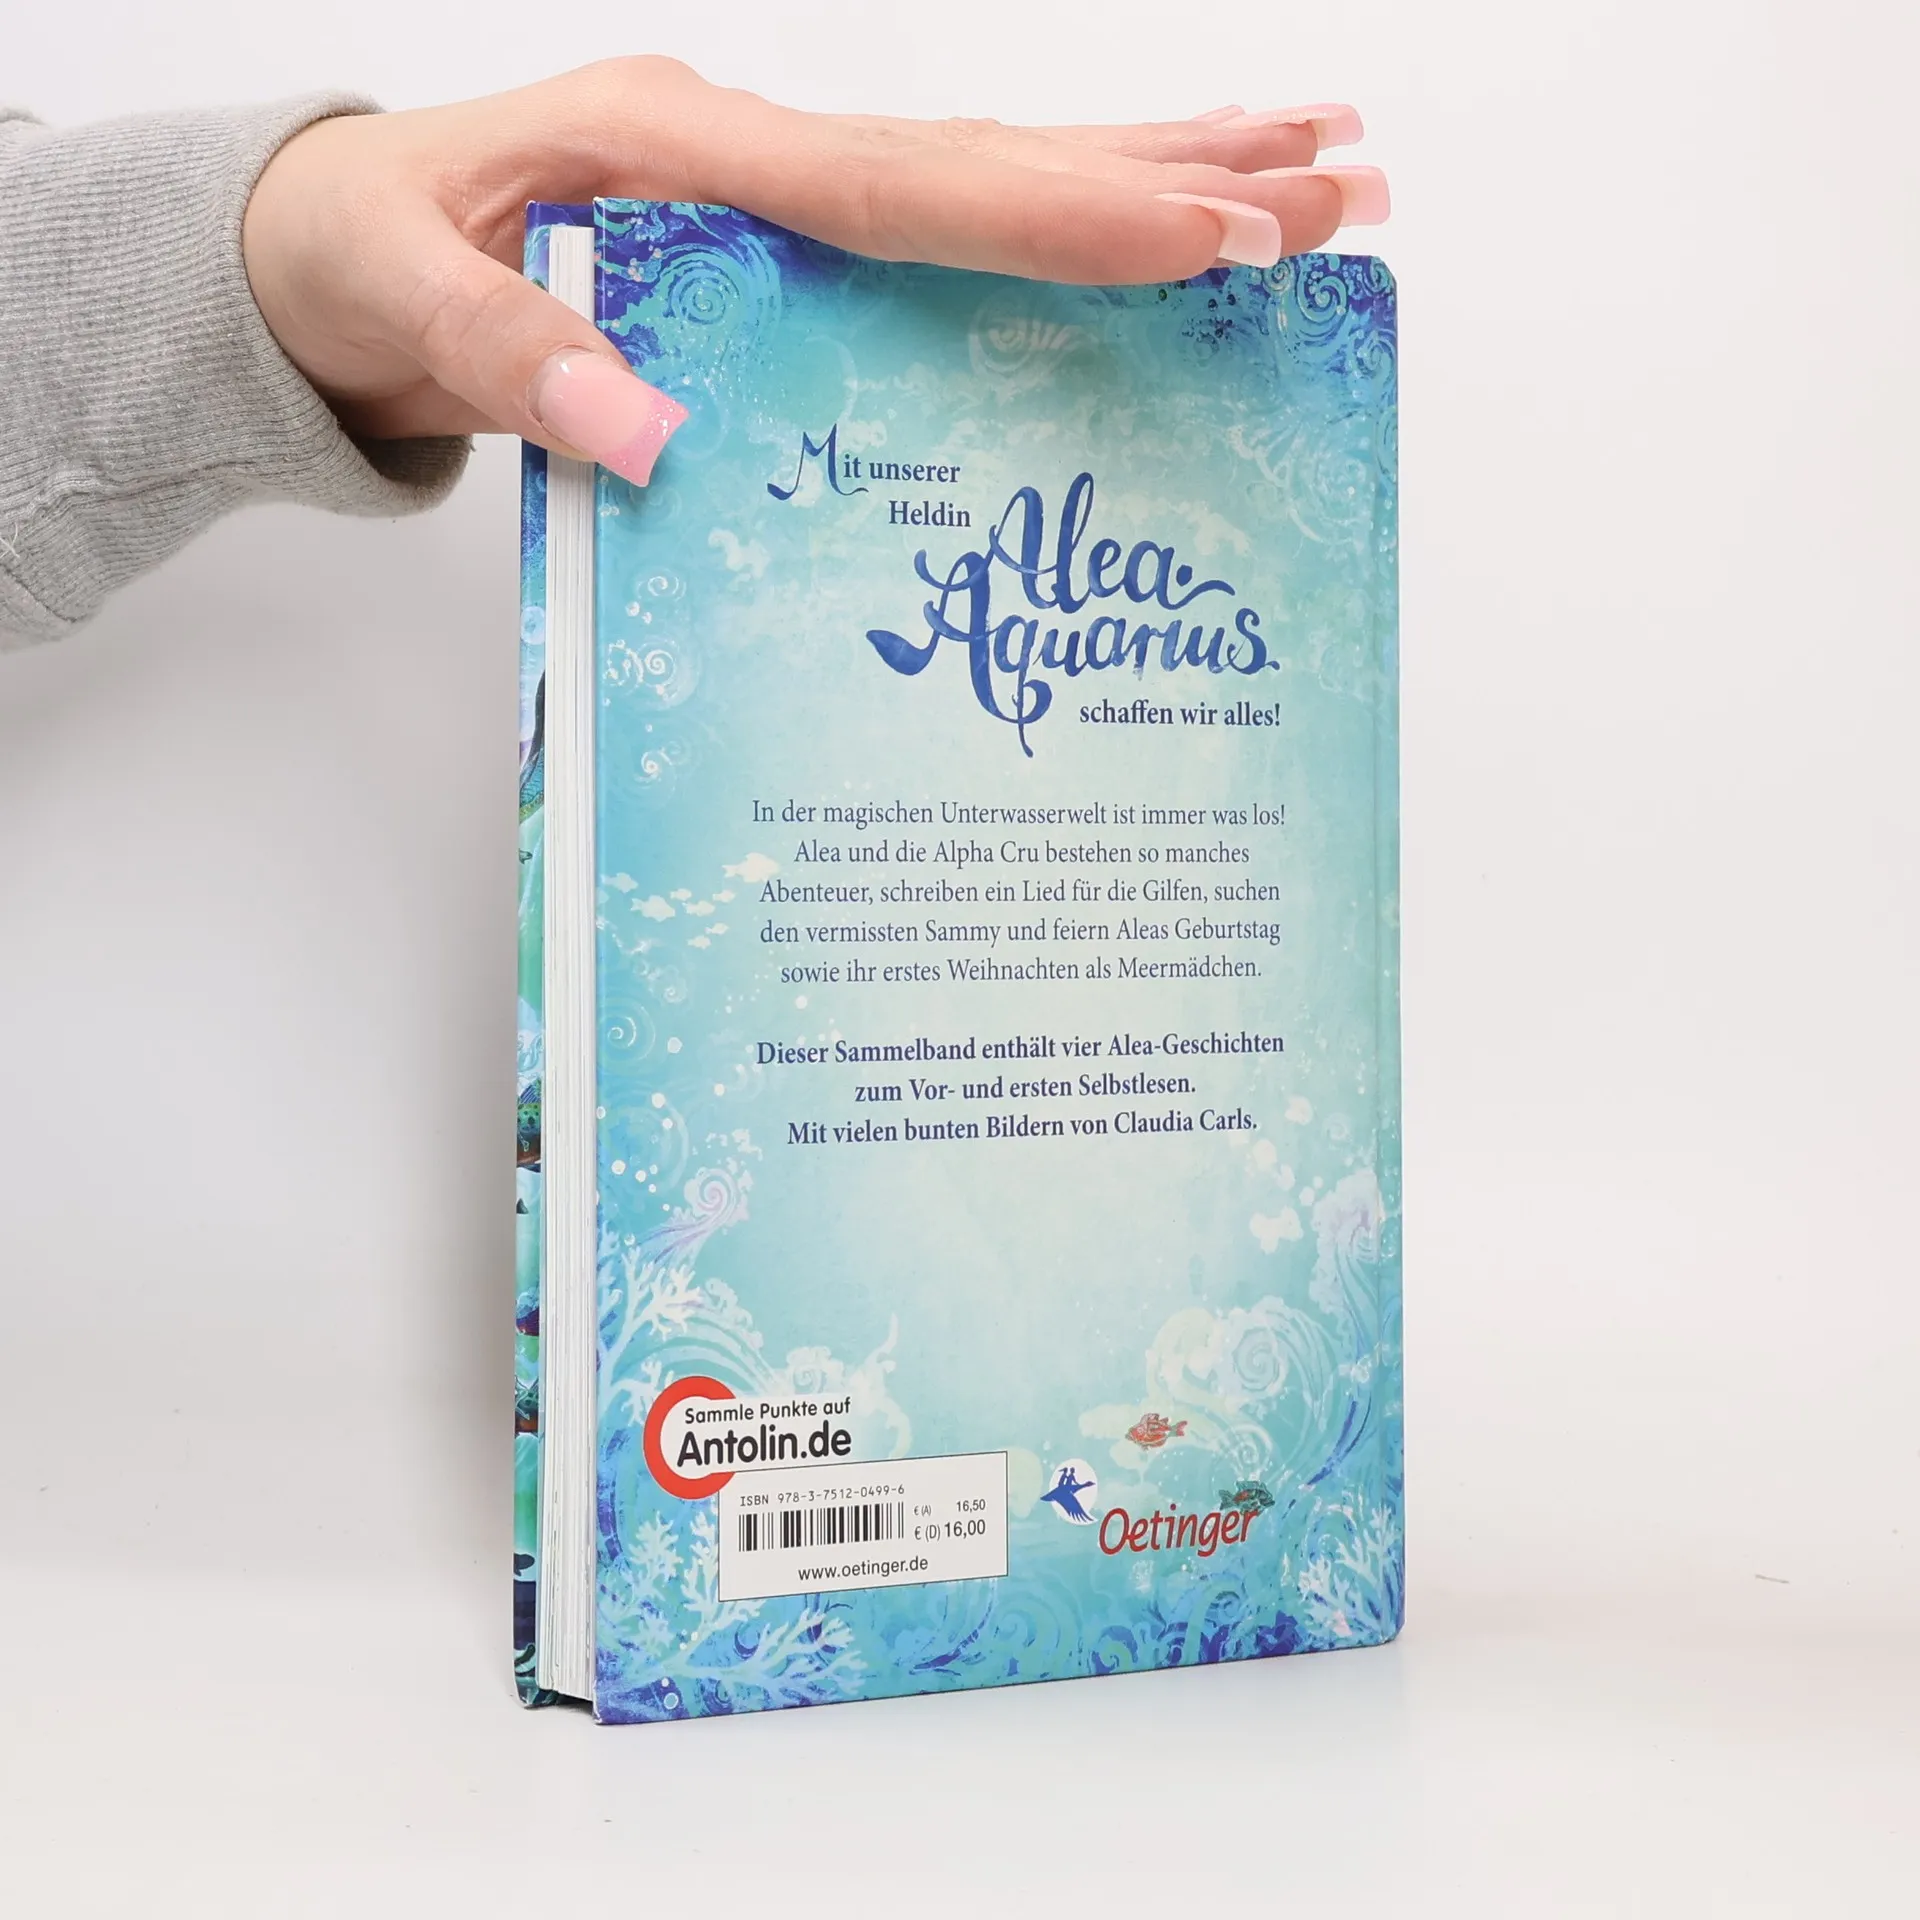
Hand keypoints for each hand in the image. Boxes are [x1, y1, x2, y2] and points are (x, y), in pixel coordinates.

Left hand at [243, 59, 1387, 485]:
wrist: (328, 252)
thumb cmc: (359, 259)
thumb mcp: (403, 300)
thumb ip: (514, 355)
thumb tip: (651, 439)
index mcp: (685, 151)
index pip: (908, 188)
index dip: (1061, 215)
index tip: (1208, 231)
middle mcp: (762, 156)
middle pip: (998, 164)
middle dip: (1174, 181)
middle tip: (1338, 190)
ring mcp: (788, 190)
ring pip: (1002, 177)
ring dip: (1162, 177)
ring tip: (1320, 173)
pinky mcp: (795, 240)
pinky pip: (957, 226)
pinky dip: (1064, 222)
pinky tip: (1158, 227)